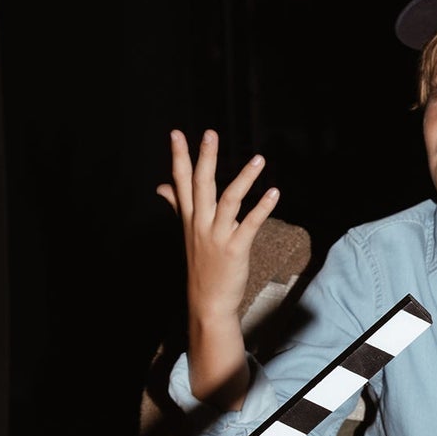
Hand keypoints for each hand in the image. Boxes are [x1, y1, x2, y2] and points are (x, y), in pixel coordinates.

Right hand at [158, 128, 279, 326]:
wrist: (207, 302)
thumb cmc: (201, 265)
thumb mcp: (187, 233)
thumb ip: (178, 205)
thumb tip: (162, 187)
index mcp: (189, 218)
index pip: (181, 182)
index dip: (179, 157)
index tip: (176, 134)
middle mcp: (200, 224)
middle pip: (201, 185)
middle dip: (205, 158)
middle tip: (210, 134)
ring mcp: (217, 236)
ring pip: (228, 200)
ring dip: (244, 178)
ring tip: (259, 159)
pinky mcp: (234, 249)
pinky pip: (250, 224)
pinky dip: (263, 208)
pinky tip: (274, 193)